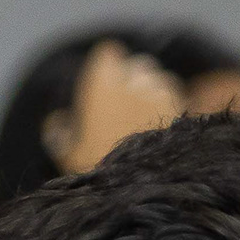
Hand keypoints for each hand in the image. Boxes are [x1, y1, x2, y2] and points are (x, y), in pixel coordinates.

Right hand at [59, 40, 185, 174]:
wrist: (144, 185)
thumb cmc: (98, 167)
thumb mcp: (68, 155)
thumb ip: (60, 132)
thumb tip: (58, 121)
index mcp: (102, 86)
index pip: (107, 54)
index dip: (104, 64)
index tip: (101, 79)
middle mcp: (134, 82)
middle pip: (137, 65)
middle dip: (131, 76)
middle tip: (122, 99)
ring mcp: (162, 92)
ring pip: (158, 78)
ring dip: (151, 89)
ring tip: (141, 111)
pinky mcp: (181, 107)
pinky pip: (173, 94)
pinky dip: (167, 102)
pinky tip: (158, 121)